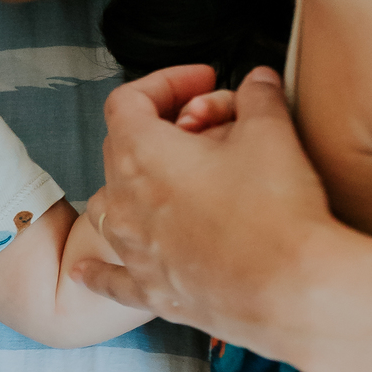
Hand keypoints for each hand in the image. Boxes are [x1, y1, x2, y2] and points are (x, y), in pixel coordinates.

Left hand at [75, 66, 340, 371]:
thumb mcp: (271, 132)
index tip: (202, 81)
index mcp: (141, 153)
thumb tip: (257, 83)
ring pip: (109, 206)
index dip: (165, 82)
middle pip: (121, 148)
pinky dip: (98, 269)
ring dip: (132, 187)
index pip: (128, 100)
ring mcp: (132, 249)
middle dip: (162, 129)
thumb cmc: (274, 213)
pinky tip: (81, 269)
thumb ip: (257, 97)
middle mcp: (123, 201)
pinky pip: (110, 277)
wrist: (290, 290)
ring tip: (171, 182)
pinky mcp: (151, 290)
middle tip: (210, 129)